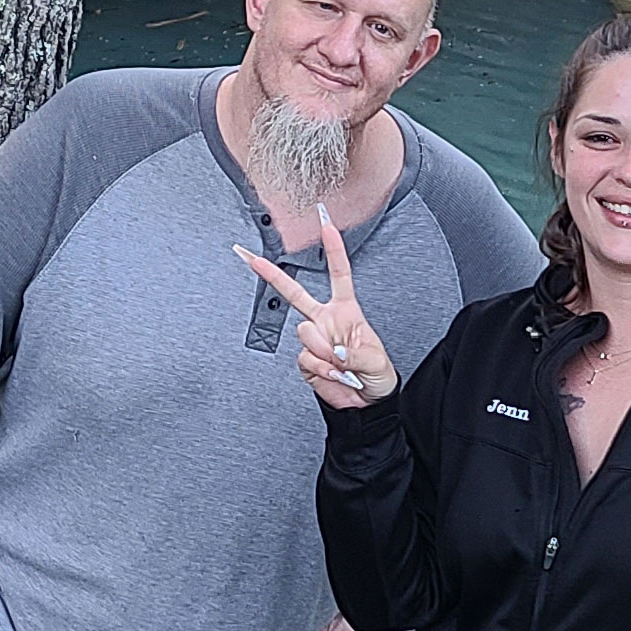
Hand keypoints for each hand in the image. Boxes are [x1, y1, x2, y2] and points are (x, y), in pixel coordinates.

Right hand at [236, 202, 396, 409]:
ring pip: (304, 333)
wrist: (366, 402)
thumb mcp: (376, 359)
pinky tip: (334, 374)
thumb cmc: (377, 375)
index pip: (339, 275)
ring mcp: (314, 340)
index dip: (334, 251)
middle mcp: (325, 321)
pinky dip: (321, 368)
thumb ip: (354, 352)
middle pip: (296, 294)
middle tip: (253, 259)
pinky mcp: (306, 361)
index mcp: (346, 311)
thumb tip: (335, 351)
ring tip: (342, 365)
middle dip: (273, 276)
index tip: (327, 227)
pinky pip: (305, 358)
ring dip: (324, 351)